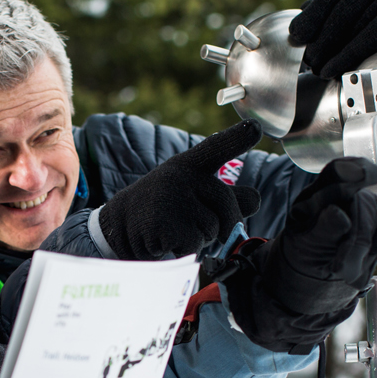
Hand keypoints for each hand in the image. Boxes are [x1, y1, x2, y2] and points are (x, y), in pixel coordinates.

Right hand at [97, 119, 262, 259]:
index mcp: (190, 164)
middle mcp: (181, 176)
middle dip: (221, 225)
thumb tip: (256, 198)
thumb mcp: (193, 195)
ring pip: (213, 230)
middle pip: (228, 207)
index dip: (237, 138)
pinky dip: (184, 249)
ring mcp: (172, 199)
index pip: (216, 149)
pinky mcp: (165, 225)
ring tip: (173, 228)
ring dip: (199, 239)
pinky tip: (163, 239)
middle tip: (192, 223)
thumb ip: (226, 197)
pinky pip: (195, 245)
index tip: (256, 128)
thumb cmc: (164, 208)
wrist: (119, 225)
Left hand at [223, 158, 376, 352]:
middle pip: (363, 203)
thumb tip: (340, 215)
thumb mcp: (303, 244)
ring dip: (369, 250)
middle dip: (356, 239)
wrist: (315, 276)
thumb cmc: (305, 254)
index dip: (350, 173)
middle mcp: (348, 196)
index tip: (359, 177)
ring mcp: (370, 210)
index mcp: (319, 193)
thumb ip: (321, 229)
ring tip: (348, 274)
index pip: (337, 174)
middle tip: (341, 269)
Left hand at [289, 0, 376, 81]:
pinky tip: (334, 69)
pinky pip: (370, 35)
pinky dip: (349, 54)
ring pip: (353, 26)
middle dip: (319, 41)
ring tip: (319, 70)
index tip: (295, 37)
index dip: (309, 19)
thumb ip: (330, 17)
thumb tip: (296, 27)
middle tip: (308, 63)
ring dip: (331, 52)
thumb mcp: (358, 20)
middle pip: (338, 14)